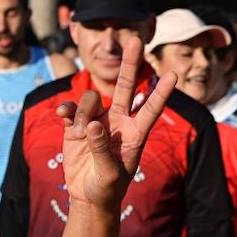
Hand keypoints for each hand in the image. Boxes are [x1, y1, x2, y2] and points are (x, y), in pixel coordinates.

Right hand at [55, 37, 175, 212]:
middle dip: (131, 64)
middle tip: (135, 39)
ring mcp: (98, 121)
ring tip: (81, 134)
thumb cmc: (108, 189)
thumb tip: (95, 123)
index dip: (161, 92)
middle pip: (127, 88)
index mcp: (135, 134)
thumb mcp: (109, 174)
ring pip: (91, 99)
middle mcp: (119, 122)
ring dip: (83, 112)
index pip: (152, 110)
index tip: (173, 75)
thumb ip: (102, 149)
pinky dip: (67, 109)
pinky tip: (63, 115)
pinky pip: (71, 108)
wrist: (89, 197)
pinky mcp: (78, 125)